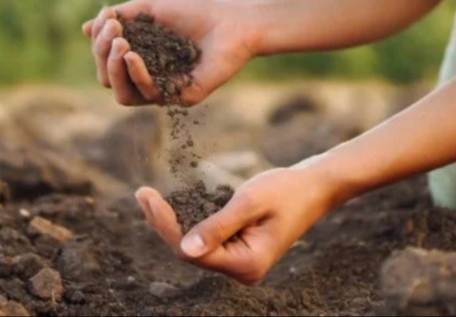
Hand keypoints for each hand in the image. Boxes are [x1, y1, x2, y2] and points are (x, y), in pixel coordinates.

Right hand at [81, 0, 257, 105]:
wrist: (231, 19)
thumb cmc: (193, 10)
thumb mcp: (148, 7)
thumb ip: (118, 18)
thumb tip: (85, 28)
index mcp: (138, 56)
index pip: (105, 59)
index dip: (99, 42)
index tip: (108, 18)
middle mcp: (147, 76)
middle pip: (107, 79)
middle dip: (102, 54)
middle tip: (114, 32)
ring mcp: (162, 89)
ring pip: (121, 94)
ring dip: (112, 69)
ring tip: (120, 44)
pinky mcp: (178, 97)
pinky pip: (147, 95)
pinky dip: (136, 75)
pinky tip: (133, 56)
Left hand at [134, 166, 333, 283]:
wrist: (314, 187)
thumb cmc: (286, 190)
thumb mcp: (249, 203)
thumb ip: (217, 226)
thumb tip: (185, 249)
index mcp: (247, 264)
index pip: (192, 251)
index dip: (166, 226)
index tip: (147, 197)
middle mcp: (242, 269)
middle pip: (189, 251)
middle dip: (163, 223)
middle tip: (141, 193)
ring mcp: (239, 261)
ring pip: (193, 245)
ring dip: (171, 221)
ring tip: (147, 196)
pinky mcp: (236, 248)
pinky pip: (204, 238)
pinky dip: (186, 220)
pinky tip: (167, 205)